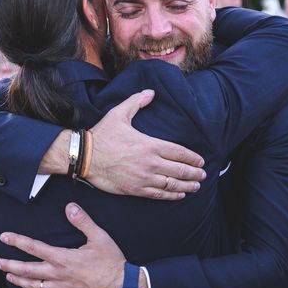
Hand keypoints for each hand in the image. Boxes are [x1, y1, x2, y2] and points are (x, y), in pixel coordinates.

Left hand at [0, 203, 135, 287]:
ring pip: (33, 285)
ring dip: (18, 280)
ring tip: (8, 275)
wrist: (121, 287)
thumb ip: (83, 221)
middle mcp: (58, 274)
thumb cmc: (111, 261)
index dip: (17, 241)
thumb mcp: (99, 236)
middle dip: (10, 264)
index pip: (34, 247)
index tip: (4, 237)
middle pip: (27, 269)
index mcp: (63, 258)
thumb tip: (70, 207)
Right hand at [87, 89, 205, 199]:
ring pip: (171, 184)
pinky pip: (158, 194)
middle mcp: (150, 163)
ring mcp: (144, 178)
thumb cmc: (102, 135)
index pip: (179, 152)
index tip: (201, 160)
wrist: (85, 157)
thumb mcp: (119, 113)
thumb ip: (136, 102)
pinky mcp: (135, 189)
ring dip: (187, 185)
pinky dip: (171, 195)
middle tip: (203, 174)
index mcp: (150, 145)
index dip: (192, 157)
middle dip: (194, 172)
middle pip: (179, 170)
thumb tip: (150, 92)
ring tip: (197, 185)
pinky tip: (180, 195)